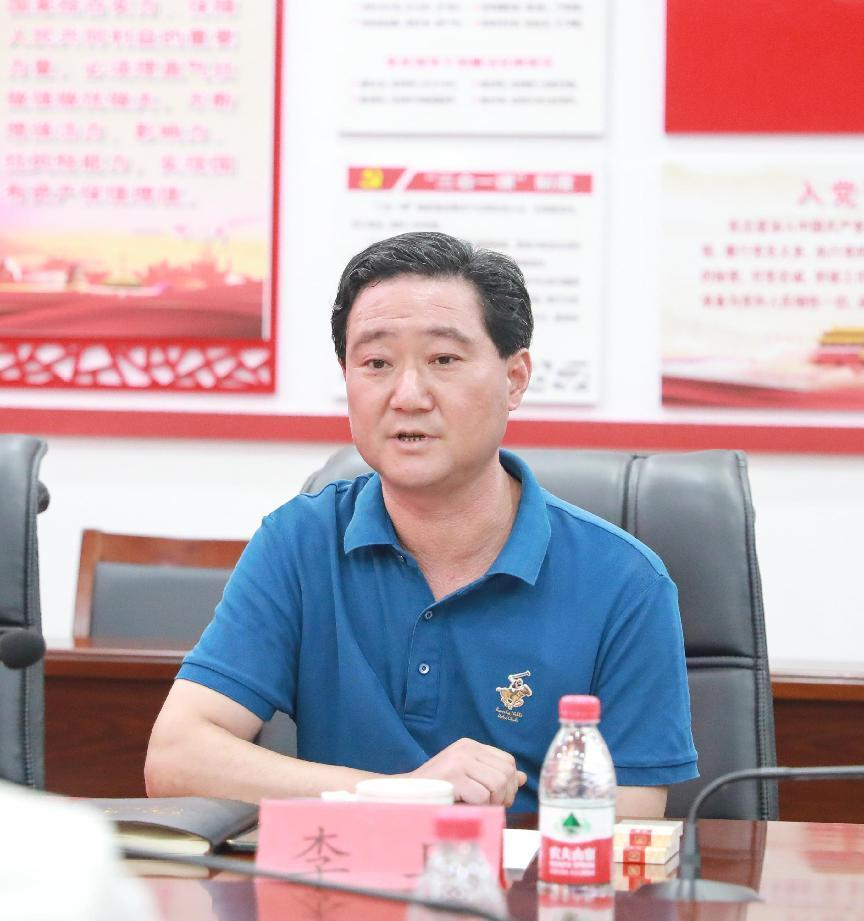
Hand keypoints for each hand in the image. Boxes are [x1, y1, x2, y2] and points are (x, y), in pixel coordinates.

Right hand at [406, 738, 526, 805]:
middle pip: (506, 772)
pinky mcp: (453, 776)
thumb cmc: (439, 790)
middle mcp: (466, 748)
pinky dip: (478, 807)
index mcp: (470, 745)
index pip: (508, 761)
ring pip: (498, 783)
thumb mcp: (469, 778)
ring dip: (492, 802)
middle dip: (505, 795)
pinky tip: (465, 806)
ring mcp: (459, 761)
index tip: (499, 798)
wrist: (407, 794)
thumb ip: (493, 775)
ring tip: (478, 806)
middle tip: (492, 806)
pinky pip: (482, 796)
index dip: (509, 783)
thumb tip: (522, 777)